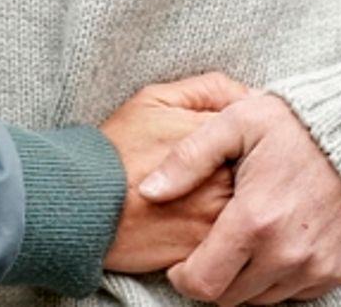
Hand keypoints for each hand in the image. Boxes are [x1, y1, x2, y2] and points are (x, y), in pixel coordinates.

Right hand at [99, 73, 249, 273]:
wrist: (82, 203)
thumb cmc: (116, 147)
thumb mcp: (154, 100)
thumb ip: (207, 89)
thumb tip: (246, 95)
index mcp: (215, 138)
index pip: (256, 132)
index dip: (248, 138)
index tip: (238, 143)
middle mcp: (221, 179)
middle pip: (258, 175)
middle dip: (251, 172)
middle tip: (234, 171)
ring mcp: (214, 219)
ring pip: (249, 212)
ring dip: (243, 205)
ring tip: (220, 198)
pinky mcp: (203, 250)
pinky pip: (231, 244)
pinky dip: (228, 235)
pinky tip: (207, 222)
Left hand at [139, 91, 340, 305]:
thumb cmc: (293, 123)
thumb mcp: (235, 123)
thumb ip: (187, 159)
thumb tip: (147, 190)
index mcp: (254, 221)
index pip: (203, 283)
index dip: (182, 278)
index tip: (179, 262)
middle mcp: (287, 253)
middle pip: (230, 298)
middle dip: (211, 279)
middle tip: (209, 249)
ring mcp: (316, 266)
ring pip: (261, 299)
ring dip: (244, 280)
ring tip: (242, 242)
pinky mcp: (338, 271)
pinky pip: (296, 293)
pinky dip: (279, 278)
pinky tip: (274, 243)